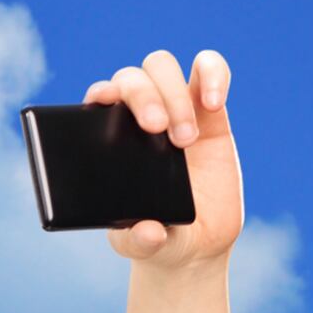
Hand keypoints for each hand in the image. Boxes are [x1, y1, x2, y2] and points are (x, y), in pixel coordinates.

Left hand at [83, 48, 242, 269]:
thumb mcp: (141, 245)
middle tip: (155, 130)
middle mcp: (136, 119)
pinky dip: (214, 74)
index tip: (105, 103)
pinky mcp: (210, 112)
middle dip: (143, 95)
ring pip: (163, 67)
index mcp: (107, 141)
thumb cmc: (155, 236)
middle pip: (133, 77)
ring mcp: (173, 110)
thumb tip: (148, 232)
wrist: (195, 242)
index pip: (98, 98)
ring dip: (173, 93)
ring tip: (185, 140)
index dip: (101, 91)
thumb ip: (139, 241)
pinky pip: (210, 69)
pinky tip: (213, 104)